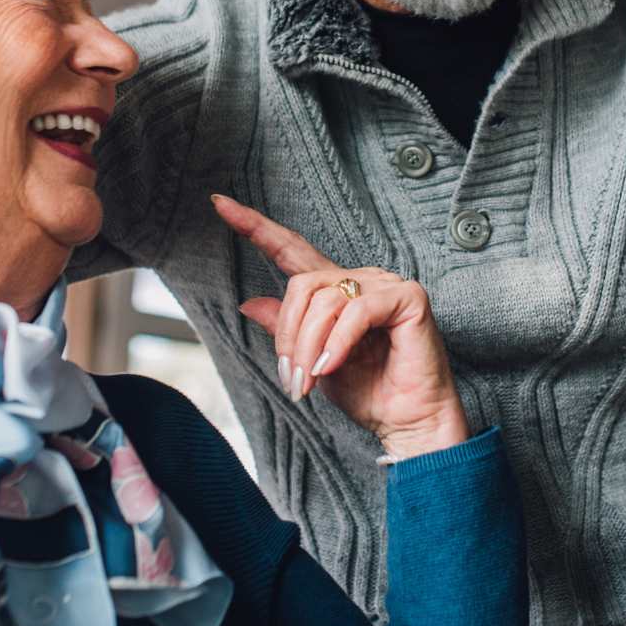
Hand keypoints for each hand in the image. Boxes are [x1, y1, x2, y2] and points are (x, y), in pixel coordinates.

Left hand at [212, 194, 469, 460]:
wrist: (407, 421)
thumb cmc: (369, 393)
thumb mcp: (312, 362)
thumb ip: (286, 330)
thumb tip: (247, 303)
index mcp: (337, 291)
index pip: (292, 250)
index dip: (256, 227)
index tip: (218, 204)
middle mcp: (360, 280)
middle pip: (301, 285)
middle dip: (288, 335)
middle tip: (292, 378)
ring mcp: (385, 285)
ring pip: (324, 300)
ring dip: (308, 346)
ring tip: (309, 381)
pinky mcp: (407, 298)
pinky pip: (356, 311)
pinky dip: (337, 342)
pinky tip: (330, 366)